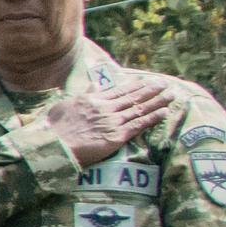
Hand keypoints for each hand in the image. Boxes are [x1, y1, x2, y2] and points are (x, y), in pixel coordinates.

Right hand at [44, 81, 177, 170]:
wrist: (54, 145)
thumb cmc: (54, 127)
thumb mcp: (66, 105)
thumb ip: (83, 95)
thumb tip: (93, 85)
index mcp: (93, 100)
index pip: (119, 91)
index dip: (135, 85)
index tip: (147, 81)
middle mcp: (106, 108)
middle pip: (133, 97)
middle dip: (151, 90)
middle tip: (165, 84)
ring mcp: (113, 121)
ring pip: (140, 109)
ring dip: (157, 101)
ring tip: (171, 95)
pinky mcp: (117, 136)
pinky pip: (139, 125)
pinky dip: (152, 117)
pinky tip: (164, 112)